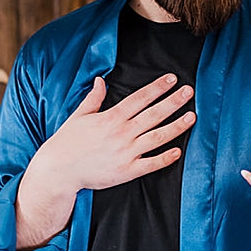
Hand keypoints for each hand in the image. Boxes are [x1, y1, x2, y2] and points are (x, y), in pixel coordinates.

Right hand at [36, 72, 195, 193]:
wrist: (58, 171)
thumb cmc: (67, 143)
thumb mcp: (79, 116)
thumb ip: (94, 98)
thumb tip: (100, 80)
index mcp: (111, 118)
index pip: (140, 98)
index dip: (157, 87)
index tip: (172, 79)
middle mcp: (121, 133)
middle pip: (154, 114)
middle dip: (173, 101)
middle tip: (189, 92)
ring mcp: (125, 153)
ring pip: (157, 137)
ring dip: (176, 126)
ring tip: (191, 116)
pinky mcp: (126, 171)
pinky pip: (150, 164)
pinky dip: (165, 158)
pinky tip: (177, 151)